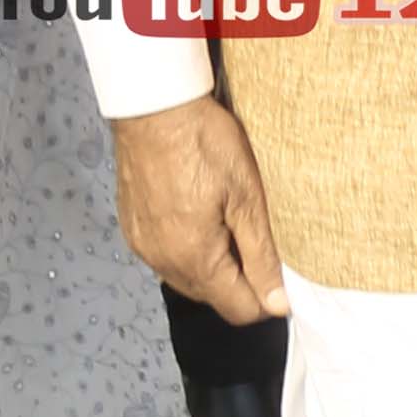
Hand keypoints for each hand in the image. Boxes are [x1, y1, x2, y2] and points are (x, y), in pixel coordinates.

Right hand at [112, 95, 285, 324]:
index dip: (266, 299)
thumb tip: (277, 303)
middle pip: (212, 297)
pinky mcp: (133, 228)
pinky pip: (167, 257)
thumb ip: (261, 256)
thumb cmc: (204, 144)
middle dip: (240, 280)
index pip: (237, 309)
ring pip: (188, 279)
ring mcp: (143, 246)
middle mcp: (162, 260)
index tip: (283, 276)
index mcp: (194, 258)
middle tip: (256, 236)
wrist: (154, 107)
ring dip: (214, 266)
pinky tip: (201, 217)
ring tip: (229, 222)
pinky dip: (189, 250)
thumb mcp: (247, 198)